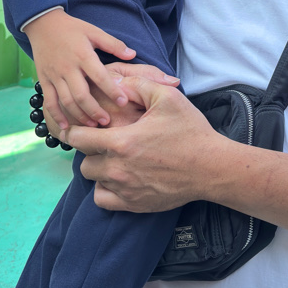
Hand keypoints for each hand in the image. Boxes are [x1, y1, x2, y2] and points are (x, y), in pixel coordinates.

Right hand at [26, 9, 139, 128]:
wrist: (43, 24)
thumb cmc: (73, 28)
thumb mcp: (94, 31)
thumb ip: (114, 44)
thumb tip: (133, 54)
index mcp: (83, 55)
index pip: (100, 76)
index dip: (112, 91)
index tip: (123, 102)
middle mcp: (68, 67)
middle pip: (82, 95)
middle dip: (95, 111)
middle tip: (107, 121)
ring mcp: (54, 75)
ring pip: (66, 101)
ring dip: (79, 116)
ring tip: (92, 126)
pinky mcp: (44, 80)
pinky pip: (49, 101)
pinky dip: (57, 116)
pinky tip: (66, 127)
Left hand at [66, 76, 218, 211]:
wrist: (210, 167)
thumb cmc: (189, 130)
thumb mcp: (167, 97)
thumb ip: (137, 84)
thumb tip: (114, 83)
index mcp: (121, 141)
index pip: (77, 138)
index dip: (78, 130)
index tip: (88, 126)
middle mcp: (117, 169)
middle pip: (83, 161)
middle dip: (91, 150)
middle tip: (107, 141)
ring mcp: (125, 189)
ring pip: (93, 180)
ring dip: (99, 168)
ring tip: (116, 158)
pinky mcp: (133, 204)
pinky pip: (102, 199)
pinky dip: (105, 189)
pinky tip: (119, 177)